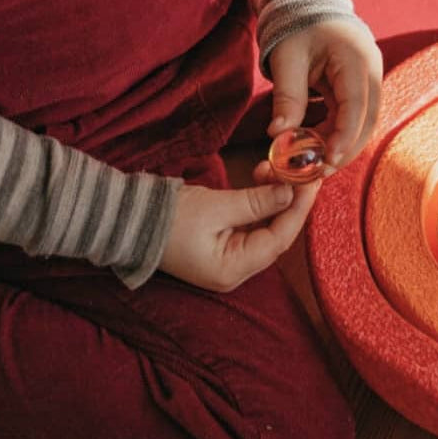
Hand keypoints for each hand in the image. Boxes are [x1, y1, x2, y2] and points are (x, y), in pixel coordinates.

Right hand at [159, 180, 319, 291]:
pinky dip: (259, 202)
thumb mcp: (216, 206)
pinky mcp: (221, 245)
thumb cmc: (167, 217)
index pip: (280, 240)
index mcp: (232, 270)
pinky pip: (250, 224)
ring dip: (274, 197)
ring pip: (265, 228)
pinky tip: (262, 177)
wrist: (124, 219)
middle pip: (276, 235)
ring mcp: (227, 259)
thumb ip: (257, 201)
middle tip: (301, 171)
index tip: (313, 181)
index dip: (299, 209)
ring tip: (275, 167)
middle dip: (290, 201)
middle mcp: (234, 271)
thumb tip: (291, 192)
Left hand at [266, 19, 382, 169]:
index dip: (343, 136)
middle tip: (318, 172)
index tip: (326, 159)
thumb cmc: (295, 25)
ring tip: (314, 164)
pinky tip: (316, 146)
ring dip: (341, 145)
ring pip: (363, 123)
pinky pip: (354, 116)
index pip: (356, 105)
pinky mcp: (361, 86)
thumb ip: (287, 96)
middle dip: (344, 149)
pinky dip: (337, 133)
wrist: (307, 2)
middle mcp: (371, 70)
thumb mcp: (287, 58)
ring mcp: (370, 78)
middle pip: (367, 120)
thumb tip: (277, 136)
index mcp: (355, 58)